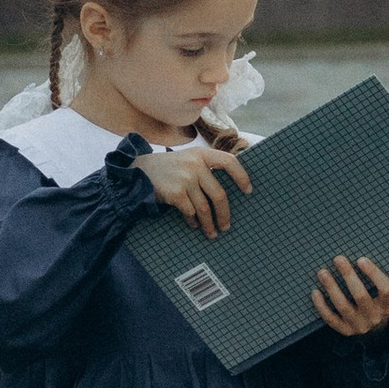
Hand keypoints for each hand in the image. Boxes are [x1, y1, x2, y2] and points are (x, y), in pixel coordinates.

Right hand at [138, 137, 253, 240]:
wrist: (140, 171)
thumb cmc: (169, 168)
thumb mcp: (188, 159)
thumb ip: (205, 168)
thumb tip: (226, 193)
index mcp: (202, 154)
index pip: (229, 162)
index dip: (241, 176)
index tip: (248, 190)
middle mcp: (195, 164)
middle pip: (219, 194)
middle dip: (224, 214)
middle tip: (226, 226)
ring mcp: (185, 178)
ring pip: (205, 207)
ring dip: (209, 223)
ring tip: (212, 233)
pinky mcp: (176, 192)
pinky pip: (190, 212)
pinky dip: (193, 222)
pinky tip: (194, 225)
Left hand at [310, 253, 388, 338]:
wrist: (375, 331)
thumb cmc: (384, 302)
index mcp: (388, 305)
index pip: (386, 290)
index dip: (374, 274)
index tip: (361, 259)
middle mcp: (374, 317)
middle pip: (361, 297)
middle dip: (349, 277)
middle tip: (338, 258)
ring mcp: (358, 325)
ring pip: (343, 307)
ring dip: (332, 289)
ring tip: (323, 272)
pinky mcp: (344, 331)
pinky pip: (331, 320)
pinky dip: (322, 307)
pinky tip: (315, 292)